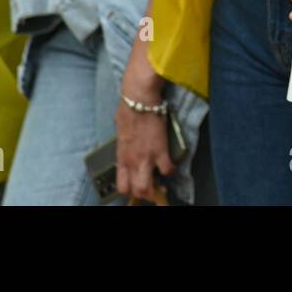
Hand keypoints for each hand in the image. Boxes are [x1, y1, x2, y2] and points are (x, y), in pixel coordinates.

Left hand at [114, 48, 173, 203]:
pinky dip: (171, 169)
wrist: (140, 98)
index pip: (121, 185)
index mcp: (121, 156)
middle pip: (137, 190)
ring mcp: (147, 157)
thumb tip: (127, 143)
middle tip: (152, 186)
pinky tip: (171, 164)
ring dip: (158, 186)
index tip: (137, 186)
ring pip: (150, 186)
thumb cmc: (128, 108)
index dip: (130, 190)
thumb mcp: (119, 128)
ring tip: (162, 181)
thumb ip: (124, 142)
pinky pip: (168, 169)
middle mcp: (133, 161)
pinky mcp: (161, 150)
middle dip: (145, 193)